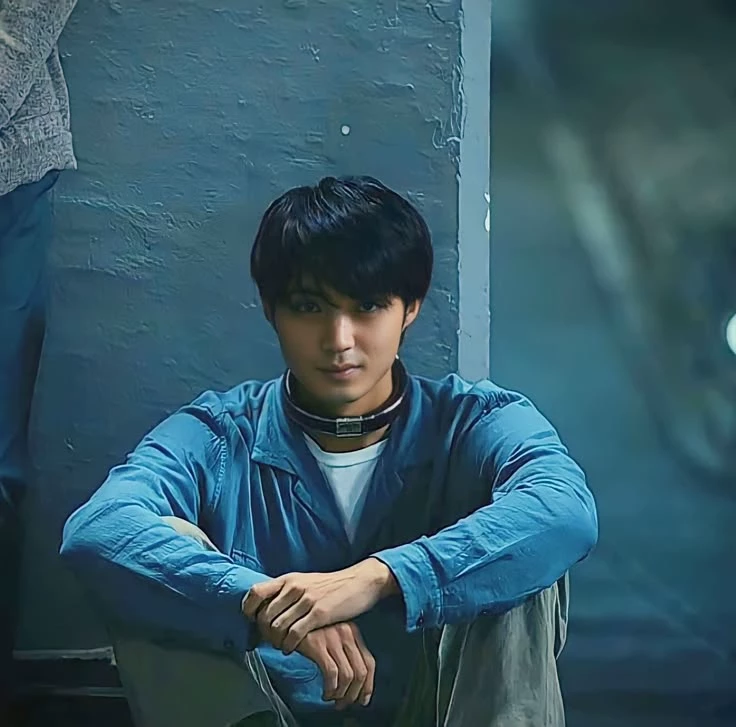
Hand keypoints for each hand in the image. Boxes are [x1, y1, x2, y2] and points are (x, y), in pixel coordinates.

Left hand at [242, 558, 398, 653]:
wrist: (360, 582)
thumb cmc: (332, 586)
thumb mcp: (306, 581)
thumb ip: (288, 592)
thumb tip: (267, 607)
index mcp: (289, 579)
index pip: (256, 592)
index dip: (249, 608)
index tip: (252, 620)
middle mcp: (295, 587)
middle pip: (265, 615)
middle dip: (264, 631)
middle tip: (269, 639)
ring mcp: (307, 600)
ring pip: (277, 626)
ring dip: (276, 641)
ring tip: (281, 645)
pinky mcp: (320, 613)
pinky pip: (294, 634)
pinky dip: (289, 645)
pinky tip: (292, 648)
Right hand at [296, 622, 375, 709]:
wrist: (284, 616)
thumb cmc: (308, 629)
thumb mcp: (332, 634)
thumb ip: (344, 649)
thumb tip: (354, 680)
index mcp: (352, 631)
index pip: (369, 662)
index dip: (368, 685)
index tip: (362, 698)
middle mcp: (346, 632)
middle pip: (361, 671)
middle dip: (355, 694)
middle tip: (345, 704)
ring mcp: (332, 638)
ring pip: (348, 675)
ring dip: (342, 694)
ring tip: (333, 699)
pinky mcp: (316, 644)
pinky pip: (331, 673)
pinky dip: (331, 688)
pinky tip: (325, 692)